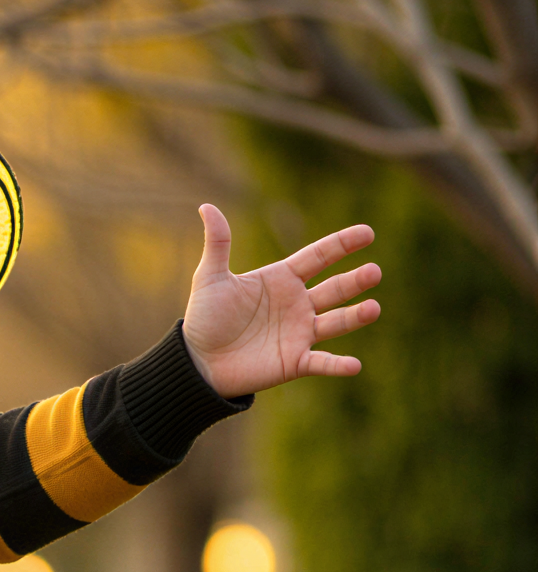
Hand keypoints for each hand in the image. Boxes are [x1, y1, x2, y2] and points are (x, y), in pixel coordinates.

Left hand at [181, 203, 379, 397]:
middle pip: (335, 288)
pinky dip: (337, 365)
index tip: (367, 233)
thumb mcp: (210, 277)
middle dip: (355, 281)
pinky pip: (321, 363)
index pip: (318, 256)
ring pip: (336, 322)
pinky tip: (354, 365)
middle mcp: (298, 304)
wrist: (196, 362)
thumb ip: (217, 242)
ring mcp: (299, 333)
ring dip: (355, 316)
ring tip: (374, 308)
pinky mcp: (294, 361)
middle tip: (374, 272)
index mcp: (282, 279)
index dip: (342, 244)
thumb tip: (206, 205)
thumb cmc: (205, 318)